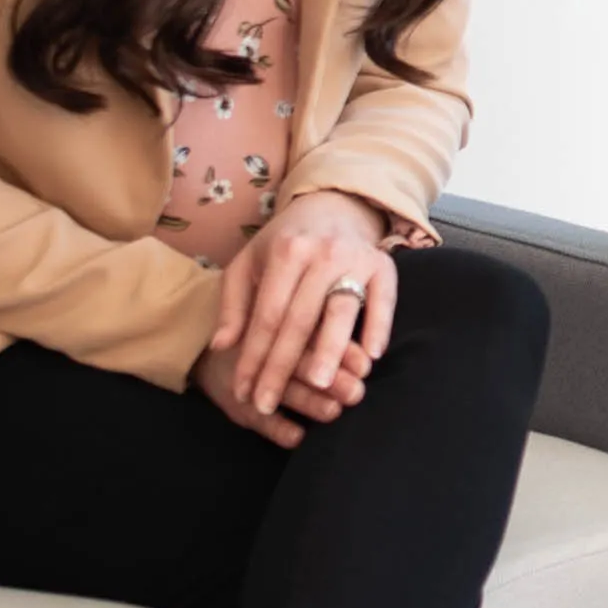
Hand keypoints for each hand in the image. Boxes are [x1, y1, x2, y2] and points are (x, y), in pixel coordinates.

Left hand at [206, 191, 395, 432]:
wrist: (334, 206)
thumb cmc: (285, 243)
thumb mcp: (249, 263)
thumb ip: (234, 305)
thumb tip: (222, 346)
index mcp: (284, 252)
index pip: (266, 315)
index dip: (254, 356)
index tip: (245, 391)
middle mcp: (321, 254)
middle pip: (300, 319)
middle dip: (282, 365)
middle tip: (269, 401)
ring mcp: (355, 258)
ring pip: (341, 311)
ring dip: (331, 349)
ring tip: (319, 383)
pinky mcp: (384, 265)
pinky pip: (383, 300)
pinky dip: (379, 326)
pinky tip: (371, 355)